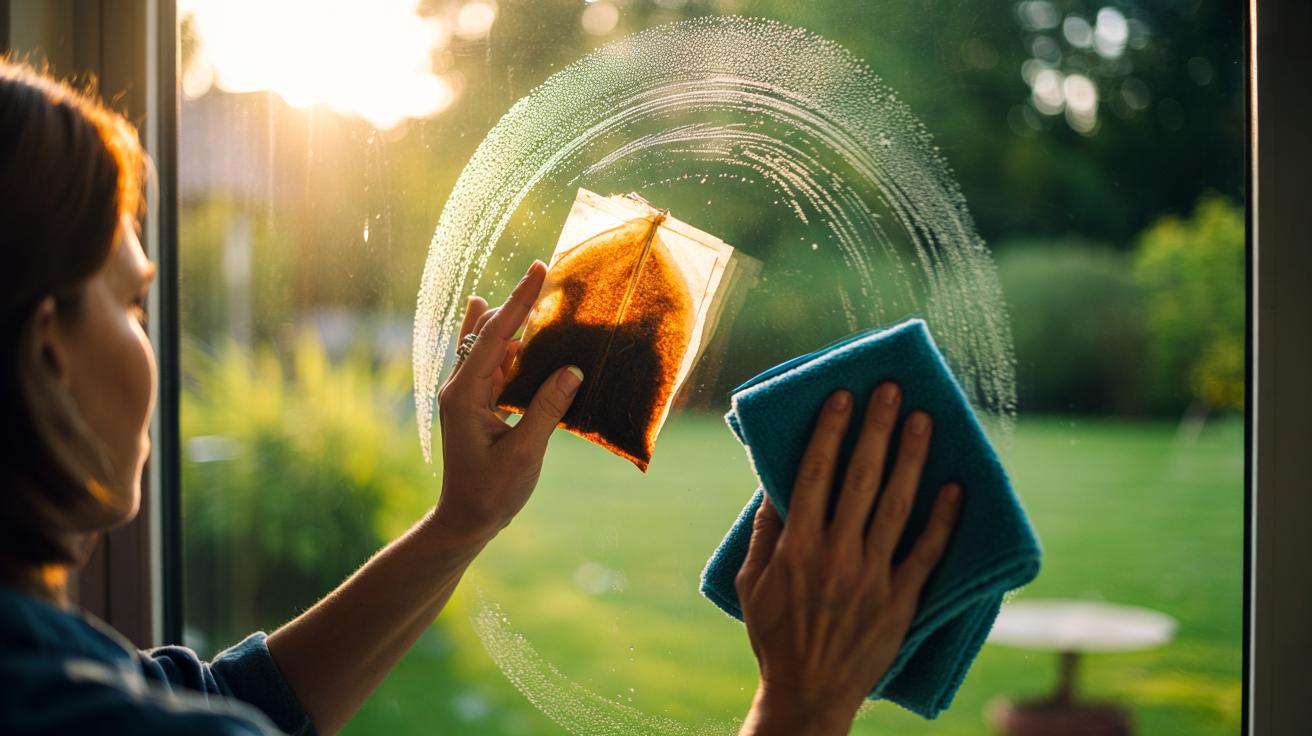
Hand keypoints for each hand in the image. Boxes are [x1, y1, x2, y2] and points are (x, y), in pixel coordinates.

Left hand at [430, 261, 582, 543]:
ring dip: (515, 324)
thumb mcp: (525, 453)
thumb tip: (572, 369)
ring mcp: (466, 395)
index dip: (519, 301)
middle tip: (543, 272)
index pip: (495, 336)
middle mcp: (460, 387)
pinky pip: (494, 365)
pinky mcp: (476, 404)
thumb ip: (547, 409)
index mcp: (464, 394)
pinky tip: (522, 332)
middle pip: (490, 333)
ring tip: (538, 294)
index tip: (539, 269)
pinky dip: (512, 347)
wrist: (465, 521)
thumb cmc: (492, 492)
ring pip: (491, 347)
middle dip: (518, 304)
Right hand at [736, 383, 961, 735]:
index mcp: (797, 547)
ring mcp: (872, 578)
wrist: (808, 694)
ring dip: (911, 459)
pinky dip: (942, 520)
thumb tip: (775, 483)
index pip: (815, 474)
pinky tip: (955, 488)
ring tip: (924, 421)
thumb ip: (765, 532)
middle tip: (892, 390)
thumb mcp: (752, 582)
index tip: (842, 396)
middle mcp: (837, 555)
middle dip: (877, 429)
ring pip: (897, 506)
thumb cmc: (775, 635)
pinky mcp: (901, 602)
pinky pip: (926, 554)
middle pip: (861, 479)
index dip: (830, 430)